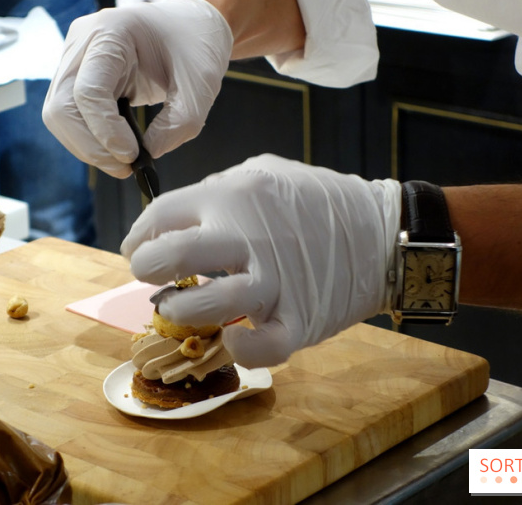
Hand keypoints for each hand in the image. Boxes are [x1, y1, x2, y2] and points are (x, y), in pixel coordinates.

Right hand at [42, 0, 231, 177]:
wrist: (190, 26)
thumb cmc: (196, 46)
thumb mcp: (200, 86)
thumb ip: (178, 124)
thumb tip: (147, 155)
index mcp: (110, 32)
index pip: (88, 90)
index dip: (105, 130)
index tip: (132, 155)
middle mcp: (82, 42)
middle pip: (61, 108)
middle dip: (91, 146)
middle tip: (127, 167)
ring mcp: (74, 59)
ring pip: (59, 116)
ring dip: (88, 148)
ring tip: (125, 161)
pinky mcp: (76, 77)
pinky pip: (70, 117)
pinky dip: (90, 140)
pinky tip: (118, 147)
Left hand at [120, 154, 401, 367]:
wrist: (383, 232)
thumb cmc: (318, 199)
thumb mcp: (266, 172)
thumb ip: (220, 189)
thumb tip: (178, 216)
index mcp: (233, 195)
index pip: (161, 215)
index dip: (139, 236)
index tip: (138, 249)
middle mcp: (246, 236)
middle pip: (171, 255)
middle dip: (147, 268)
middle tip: (150, 274)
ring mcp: (273, 280)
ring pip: (207, 304)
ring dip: (181, 310)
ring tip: (176, 307)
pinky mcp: (299, 318)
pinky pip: (262, 346)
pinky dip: (242, 348)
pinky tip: (233, 339)